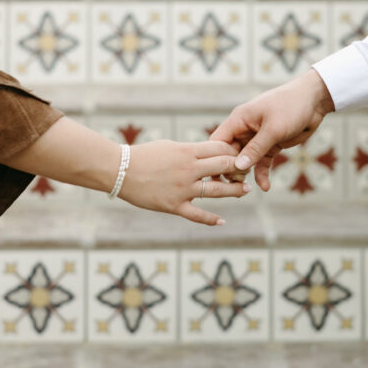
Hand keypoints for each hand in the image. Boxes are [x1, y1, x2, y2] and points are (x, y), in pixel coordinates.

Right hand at [119, 139, 249, 225]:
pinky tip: (222, 221)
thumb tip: (207, 151)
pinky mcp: (173, 205)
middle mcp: (188, 169)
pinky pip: (197, 215)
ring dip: (235, 191)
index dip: (234, 152)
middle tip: (247, 171)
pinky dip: (211, 219)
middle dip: (239, 168)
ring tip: (246, 190)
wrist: (119, 170)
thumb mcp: (170, 146)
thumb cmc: (144, 155)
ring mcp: (182, 189)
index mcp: (187, 152)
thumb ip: (190, 150)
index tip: (240, 156)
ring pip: (216, 191)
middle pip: (224, 167)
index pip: (220, 149)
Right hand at [208, 69, 334, 190]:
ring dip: (245, 174)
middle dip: (231, 169)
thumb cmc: (291, 106)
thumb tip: (238, 166)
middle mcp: (245, 129)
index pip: (218, 141)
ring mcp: (257, 138)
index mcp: (239, 119)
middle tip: (236, 185)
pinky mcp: (271, 145)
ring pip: (245, 160)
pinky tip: (265, 187)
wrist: (315, 101)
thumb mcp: (273, 129)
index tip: (217, 175)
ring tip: (246, 189)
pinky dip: (262, 173)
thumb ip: (255, 148)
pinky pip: (262, 162)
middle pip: (229, 153)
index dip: (215, 158)